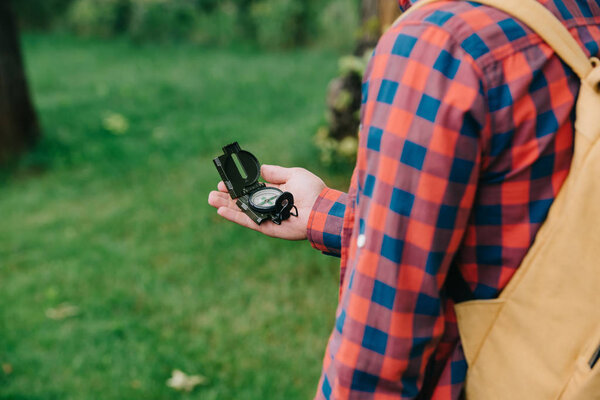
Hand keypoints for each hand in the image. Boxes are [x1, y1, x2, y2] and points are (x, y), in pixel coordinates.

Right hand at [208, 165, 325, 239]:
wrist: (321, 210)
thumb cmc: (312, 191)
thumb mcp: (294, 174)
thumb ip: (276, 172)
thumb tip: (261, 168)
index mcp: (274, 192)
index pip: (251, 189)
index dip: (237, 186)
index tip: (225, 181)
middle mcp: (268, 205)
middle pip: (243, 201)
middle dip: (227, 197)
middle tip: (213, 192)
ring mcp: (266, 217)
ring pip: (241, 211)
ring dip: (226, 206)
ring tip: (211, 199)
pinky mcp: (266, 227)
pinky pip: (248, 221)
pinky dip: (234, 217)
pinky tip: (221, 211)